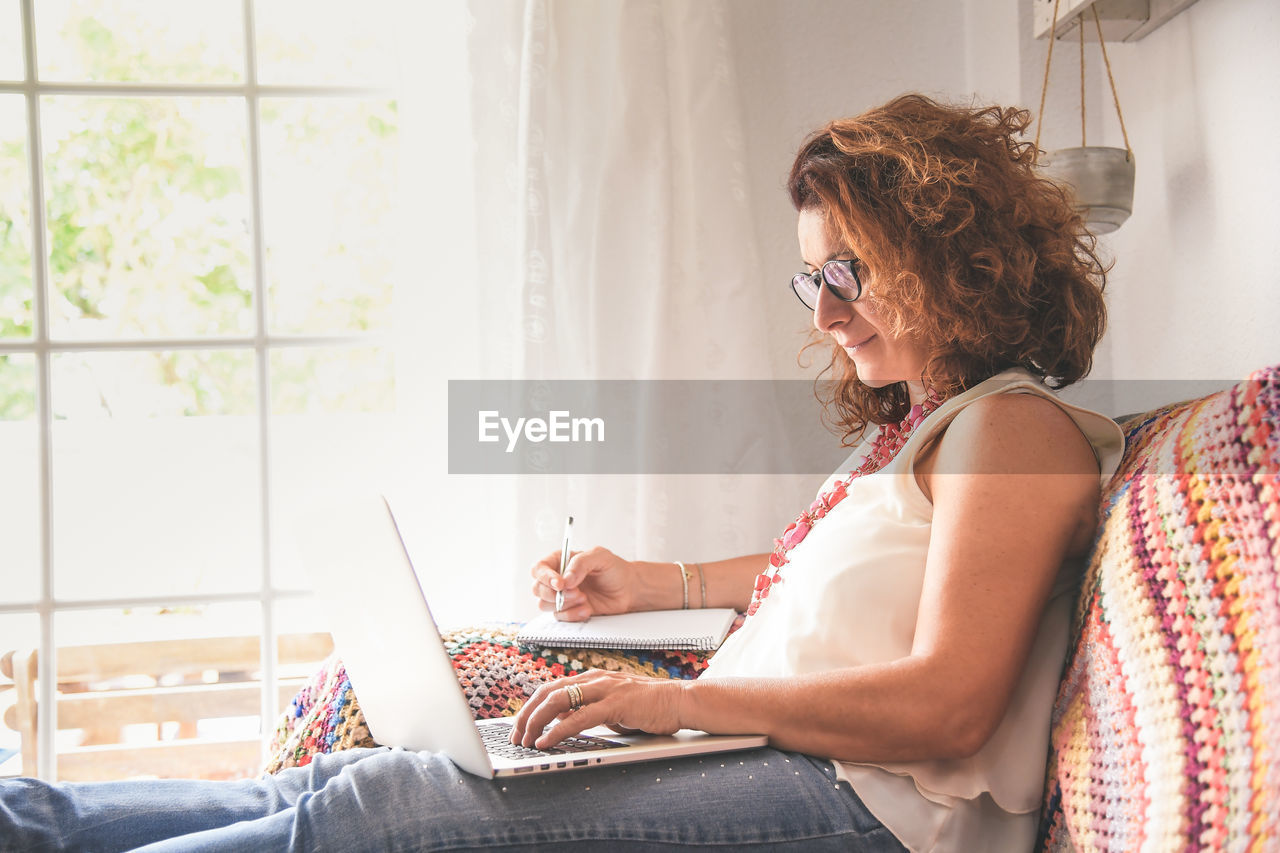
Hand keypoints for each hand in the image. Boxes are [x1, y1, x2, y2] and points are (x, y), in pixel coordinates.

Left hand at [508, 669, 687, 749]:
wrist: (681, 701)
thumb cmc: (649, 707)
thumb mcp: (611, 708)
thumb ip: (587, 711)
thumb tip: (560, 722)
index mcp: (591, 678)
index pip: (550, 689)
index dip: (530, 708)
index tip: (519, 727)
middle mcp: (594, 679)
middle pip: (547, 692)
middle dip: (526, 715)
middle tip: (515, 736)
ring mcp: (605, 689)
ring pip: (558, 701)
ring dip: (536, 722)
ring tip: (525, 740)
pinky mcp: (616, 704)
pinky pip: (579, 717)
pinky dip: (558, 731)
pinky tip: (546, 742)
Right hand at [529, 546, 637, 620]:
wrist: (628, 590)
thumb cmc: (614, 569)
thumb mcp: (601, 557)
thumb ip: (581, 563)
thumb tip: (565, 579)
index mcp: (560, 561)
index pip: (540, 568)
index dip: (545, 577)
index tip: (560, 584)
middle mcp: (557, 578)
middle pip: (538, 588)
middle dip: (555, 594)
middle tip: (578, 593)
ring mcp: (561, 596)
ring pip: (545, 605)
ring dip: (564, 605)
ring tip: (585, 600)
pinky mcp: (568, 610)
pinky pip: (559, 617)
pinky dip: (572, 615)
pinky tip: (587, 609)